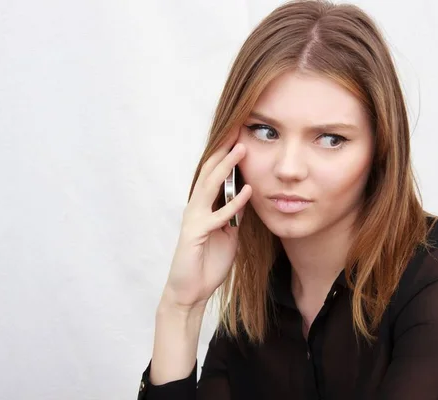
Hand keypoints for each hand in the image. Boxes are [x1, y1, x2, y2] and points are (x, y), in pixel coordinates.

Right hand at [161, 127, 251, 310]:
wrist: (190, 291)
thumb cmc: (207, 263)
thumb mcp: (228, 236)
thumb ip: (233, 216)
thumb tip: (245, 198)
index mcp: (203, 207)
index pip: (214, 175)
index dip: (225, 155)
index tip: (240, 136)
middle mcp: (196, 208)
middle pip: (209, 173)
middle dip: (224, 151)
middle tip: (238, 129)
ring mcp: (194, 220)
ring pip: (210, 187)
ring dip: (226, 168)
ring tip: (241, 149)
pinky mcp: (196, 235)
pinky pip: (218, 217)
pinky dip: (233, 204)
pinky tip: (247, 192)